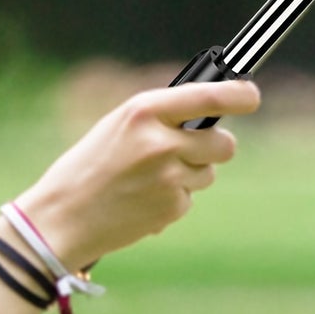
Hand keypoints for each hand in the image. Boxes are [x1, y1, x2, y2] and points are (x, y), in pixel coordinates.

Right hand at [14, 79, 259, 264]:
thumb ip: (163, 118)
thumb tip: (212, 113)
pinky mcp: (171, 207)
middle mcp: (161, 141)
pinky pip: (190, 199)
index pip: (208, 96)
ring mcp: (169, 176)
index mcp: (144, 110)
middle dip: (215, 148)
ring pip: (208, 173)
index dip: (239, 95)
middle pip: (223, 143)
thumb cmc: (90, 166)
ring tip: (147, 180)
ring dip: (189, 175)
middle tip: (192, 151)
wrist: (62, 218)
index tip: (251, 96)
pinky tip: (142, 201)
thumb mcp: (119, 126)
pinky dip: (173, 200)